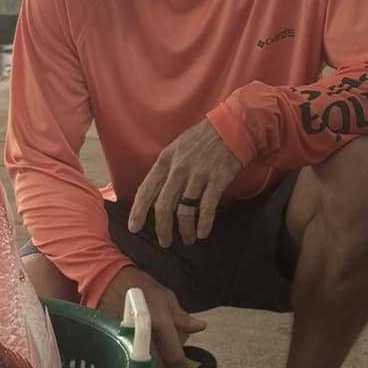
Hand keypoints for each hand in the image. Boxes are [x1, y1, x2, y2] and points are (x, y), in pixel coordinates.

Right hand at [98, 266, 205, 367]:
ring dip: (151, 365)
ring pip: (143, 365)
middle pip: (158, 367)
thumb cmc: (139, 286)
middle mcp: (143, 334)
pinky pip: (130, 357)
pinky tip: (139, 351)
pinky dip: (137, 358)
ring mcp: (127, 340)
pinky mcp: (116, 342)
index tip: (182, 364)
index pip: (174, 357)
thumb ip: (182, 317)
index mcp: (159, 323)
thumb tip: (200, 327)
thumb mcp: (165, 296)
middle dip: (165, 367)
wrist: (107, 282)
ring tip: (154, 356)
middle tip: (168, 360)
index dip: (181, 364)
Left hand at [127, 120, 240, 248]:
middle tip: (164, 242)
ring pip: (184, 210)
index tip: (134, 228)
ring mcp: (198, 174)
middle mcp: (179, 169)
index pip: (146, 190)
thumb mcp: (177, 147)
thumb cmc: (203, 138)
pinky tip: (202, 233)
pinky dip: (204, 223)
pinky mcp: (217, 179)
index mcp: (165, 160)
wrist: (232, 125)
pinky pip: (207, 206)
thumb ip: (166, 169)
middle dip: (162, 228)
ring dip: (184, 229)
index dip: (138, 212)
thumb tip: (155, 192)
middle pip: (164, 206)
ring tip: (187, 239)